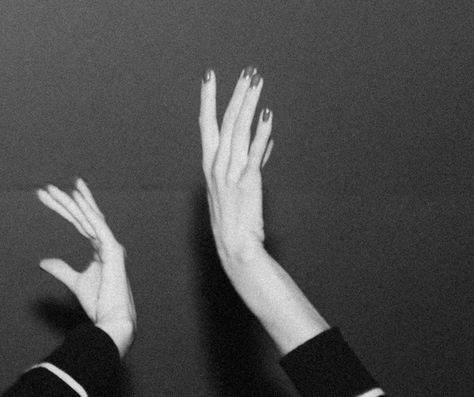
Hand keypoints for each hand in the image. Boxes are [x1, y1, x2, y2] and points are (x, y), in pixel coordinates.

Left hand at [36, 179, 133, 352]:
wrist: (113, 320)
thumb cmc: (100, 304)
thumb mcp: (75, 283)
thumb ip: (61, 269)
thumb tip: (43, 262)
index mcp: (100, 248)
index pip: (79, 223)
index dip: (63, 209)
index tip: (47, 197)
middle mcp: (107, 243)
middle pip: (82, 216)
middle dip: (64, 202)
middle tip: (45, 189)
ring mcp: (111, 245)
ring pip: (87, 217)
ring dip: (70, 202)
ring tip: (52, 189)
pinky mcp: (113, 251)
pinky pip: (98, 226)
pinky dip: (87, 210)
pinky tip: (76, 197)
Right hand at [198, 70, 275, 270]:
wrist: (235, 246)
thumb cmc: (236, 219)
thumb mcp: (238, 187)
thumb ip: (252, 160)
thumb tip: (266, 140)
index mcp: (211, 165)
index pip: (207, 124)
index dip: (208, 99)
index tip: (209, 76)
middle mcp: (217, 166)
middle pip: (226, 121)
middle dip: (236, 94)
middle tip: (246, 72)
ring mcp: (230, 173)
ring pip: (239, 131)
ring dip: (248, 104)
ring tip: (256, 83)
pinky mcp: (246, 182)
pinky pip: (254, 152)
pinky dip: (261, 133)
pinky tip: (267, 115)